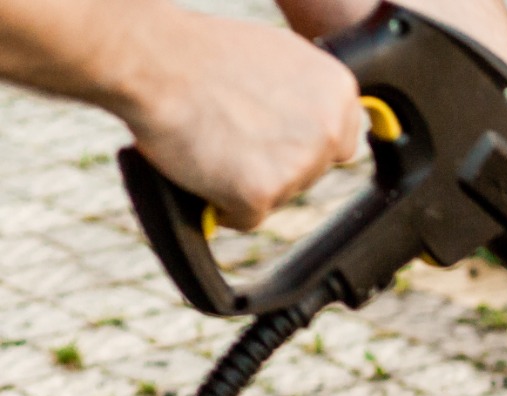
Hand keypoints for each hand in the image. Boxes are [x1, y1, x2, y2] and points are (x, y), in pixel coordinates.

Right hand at [117, 11, 365, 229]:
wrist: (154, 61)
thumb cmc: (200, 53)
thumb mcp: (275, 57)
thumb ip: (305, 93)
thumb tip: (317, 119)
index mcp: (338, 92)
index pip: (339, 143)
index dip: (300, 142)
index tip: (274, 137)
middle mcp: (328, 131)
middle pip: (309, 173)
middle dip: (273, 162)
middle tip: (231, 131)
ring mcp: (298, 166)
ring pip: (278, 195)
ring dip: (246, 180)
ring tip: (211, 138)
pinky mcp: (261, 194)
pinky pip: (245, 218)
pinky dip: (222, 205)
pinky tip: (201, 168)